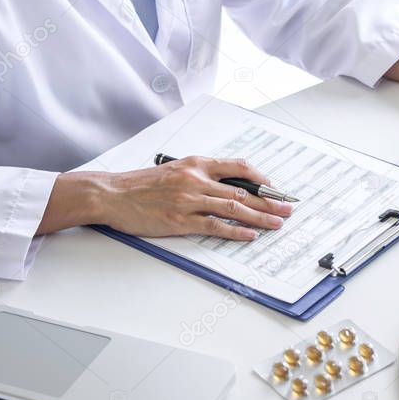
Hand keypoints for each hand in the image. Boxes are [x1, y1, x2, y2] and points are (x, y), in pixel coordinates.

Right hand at [92, 156, 292, 240]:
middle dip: (269, 201)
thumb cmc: (140, 184)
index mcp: (196, 164)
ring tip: (277, 224)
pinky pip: (216, 226)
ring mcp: (189, 200)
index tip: (275, 188)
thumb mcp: (174, 169)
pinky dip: (237, 231)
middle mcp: (196, 180)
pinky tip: (251, 235)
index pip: (238, 167)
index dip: (261, 178)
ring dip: (260, 217)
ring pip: (234, 208)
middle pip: (243, 190)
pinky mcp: (180, 221)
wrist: (111, 194)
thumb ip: (200, 175)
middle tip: (287, 209)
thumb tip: (228, 186)